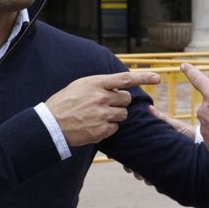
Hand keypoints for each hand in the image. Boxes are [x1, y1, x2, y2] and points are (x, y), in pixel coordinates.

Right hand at [45, 70, 160, 146]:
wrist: (50, 124)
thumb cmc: (64, 103)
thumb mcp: (80, 85)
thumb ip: (99, 84)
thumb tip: (116, 85)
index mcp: (96, 83)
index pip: (125, 78)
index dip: (143, 77)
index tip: (158, 78)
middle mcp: (101, 97)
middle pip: (126, 99)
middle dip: (121, 102)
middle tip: (107, 105)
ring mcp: (102, 114)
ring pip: (122, 114)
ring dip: (115, 115)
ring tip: (97, 116)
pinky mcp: (102, 130)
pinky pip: (115, 128)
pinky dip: (108, 128)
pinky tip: (94, 126)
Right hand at [122, 105, 195, 185]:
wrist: (204, 145)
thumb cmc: (188, 134)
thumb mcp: (173, 126)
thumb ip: (160, 119)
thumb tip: (148, 107)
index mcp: (153, 144)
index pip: (135, 150)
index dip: (127, 155)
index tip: (121, 155)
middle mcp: (156, 156)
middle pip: (136, 164)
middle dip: (131, 167)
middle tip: (130, 168)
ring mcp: (161, 166)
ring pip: (145, 174)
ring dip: (141, 175)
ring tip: (141, 174)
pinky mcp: (169, 174)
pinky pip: (158, 181)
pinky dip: (152, 181)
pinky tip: (151, 180)